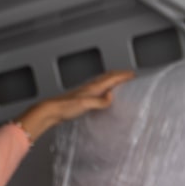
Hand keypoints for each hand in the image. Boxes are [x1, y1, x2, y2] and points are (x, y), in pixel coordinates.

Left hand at [16, 70, 135, 139]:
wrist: (51, 111)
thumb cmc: (66, 107)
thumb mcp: (85, 104)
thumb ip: (99, 101)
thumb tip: (112, 96)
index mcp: (93, 88)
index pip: (111, 79)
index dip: (123, 76)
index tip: (133, 74)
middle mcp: (90, 87)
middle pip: (107, 77)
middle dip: (119, 74)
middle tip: (129, 75)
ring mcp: (86, 92)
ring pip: (103, 81)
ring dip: (112, 79)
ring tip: (119, 81)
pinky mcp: (83, 98)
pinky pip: (98, 89)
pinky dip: (105, 87)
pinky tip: (104, 93)